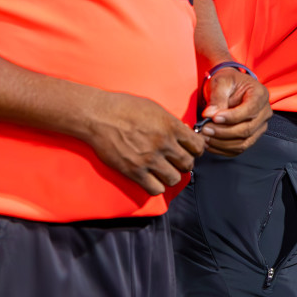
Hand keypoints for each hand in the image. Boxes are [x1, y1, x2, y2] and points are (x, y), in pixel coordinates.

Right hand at [82, 91, 205, 194]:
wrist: (99, 116)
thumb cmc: (125, 108)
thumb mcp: (155, 109)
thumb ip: (171, 123)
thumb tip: (184, 132)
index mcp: (171, 126)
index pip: (197, 146)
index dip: (196, 150)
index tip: (191, 151)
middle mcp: (164, 144)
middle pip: (187, 164)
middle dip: (184, 164)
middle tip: (177, 162)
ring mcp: (149, 159)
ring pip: (174, 179)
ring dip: (171, 176)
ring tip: (165, 172)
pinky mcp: (134, 171)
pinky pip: (155, 189)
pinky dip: (156, 187)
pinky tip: (152, 179)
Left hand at [198, 67, 270, 156]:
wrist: (231, 87)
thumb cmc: (229, 82)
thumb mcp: (221, 82)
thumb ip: (217, 97)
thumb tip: (210, 114)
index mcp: (260, 95)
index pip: (249, 111)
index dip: (231, 117)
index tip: (213, 118)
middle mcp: (264, 112)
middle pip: (247, 129)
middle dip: (223, 132)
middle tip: (205, 129)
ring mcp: (259, 126)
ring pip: (243, 143)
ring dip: (221, 143)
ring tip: (205, 137)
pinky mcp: (251, 137)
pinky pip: (238, 149)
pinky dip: (222, 149)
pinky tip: (210, 143)